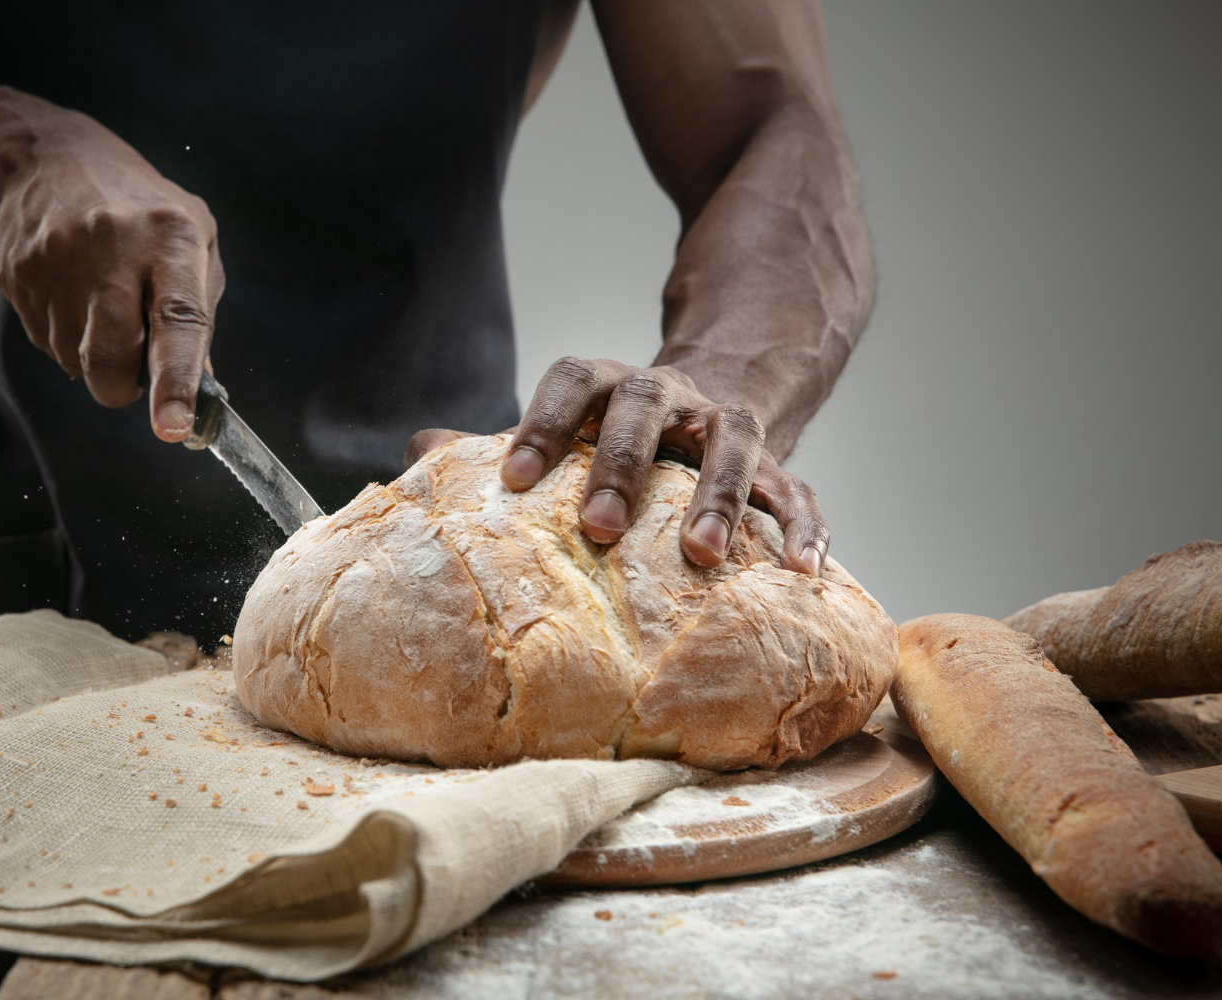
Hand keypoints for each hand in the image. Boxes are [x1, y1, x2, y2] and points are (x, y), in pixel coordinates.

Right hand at [0, 110, 224, 441]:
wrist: (48, 156)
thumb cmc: (142, 208)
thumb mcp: (193, 240)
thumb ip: (199, 314)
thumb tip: (201, 392)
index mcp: (170, 237)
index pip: (177, 322)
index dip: (175, 384)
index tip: (176, 429)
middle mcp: (112, 247)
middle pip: (109, 357)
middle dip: (121, 387)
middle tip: (133, 371)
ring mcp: (57, 260)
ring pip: (74, 360)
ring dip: (93, 357)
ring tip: (102, 303)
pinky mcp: (18, 275)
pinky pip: (45, 342)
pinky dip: (65, 336)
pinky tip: (72, 292)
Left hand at [406, 358, 827, 573]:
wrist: (698, 414)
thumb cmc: (605, 444)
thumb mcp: (555, 439)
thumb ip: (488, 449)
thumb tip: (415, 450)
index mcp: (603, 383)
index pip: (570, 379)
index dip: (542, 423)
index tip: (514, 480)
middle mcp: (666, 394)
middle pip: (643, 404)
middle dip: (621, 463)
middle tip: (598, 528)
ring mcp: (723, 426)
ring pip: (733, 439)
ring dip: (719, 493)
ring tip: (702, 555)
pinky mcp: (778, 463)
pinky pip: (799, 489)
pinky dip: (806, 526)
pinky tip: (806, 573)